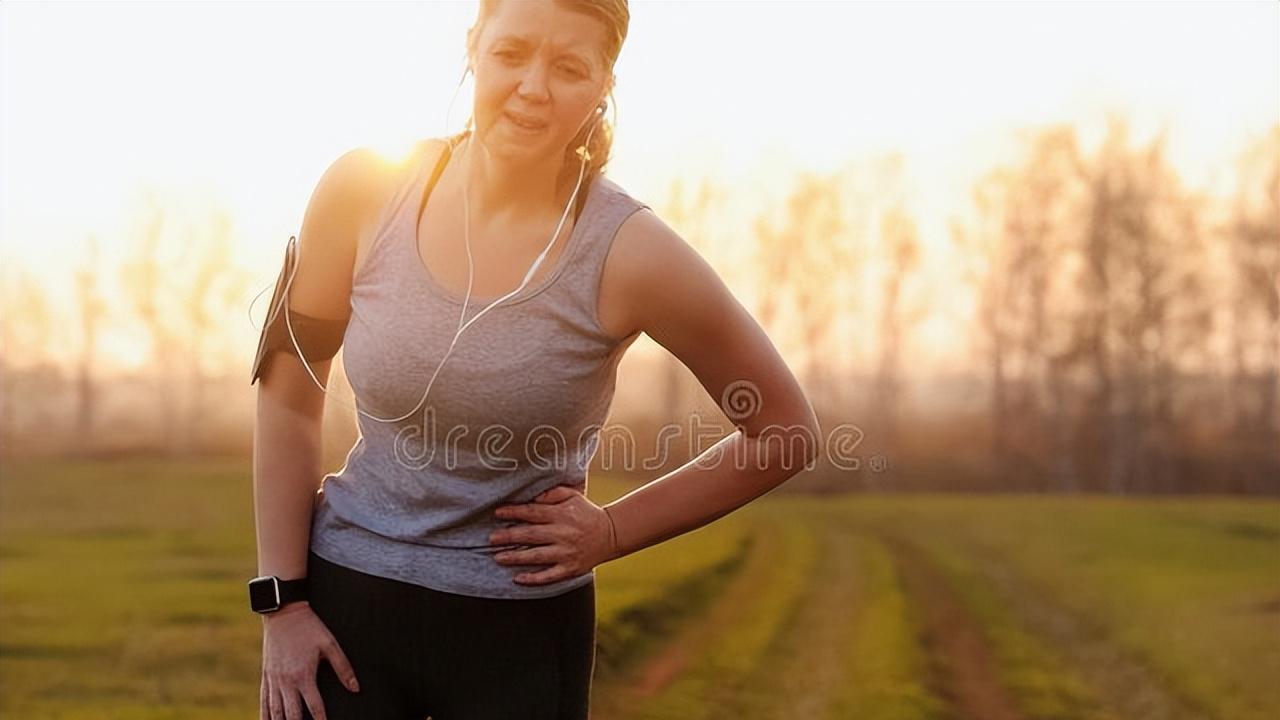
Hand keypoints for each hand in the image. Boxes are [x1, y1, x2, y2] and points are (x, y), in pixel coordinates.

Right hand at [260, 602, 359, 719]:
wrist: (283, 613)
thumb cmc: (310, 627)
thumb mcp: (330, 644)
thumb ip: (343, 667)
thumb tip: (355, 688)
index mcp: (304, 675)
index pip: (315, 707)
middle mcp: (286, 681)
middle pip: (291, 714)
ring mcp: (274, 679)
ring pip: (275, 711)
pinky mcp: (266, 675)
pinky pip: (264, 700)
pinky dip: (265, 714)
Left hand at [489, 484, 618, 585]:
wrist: (611, 534)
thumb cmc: (586, 512)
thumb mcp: (572, 495)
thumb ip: (552, 494)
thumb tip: (532, 496)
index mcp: (562, 514)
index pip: (533, 512)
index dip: (514, 512)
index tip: (497, 513)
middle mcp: (563, 533)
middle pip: (531, 535)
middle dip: (509, 536)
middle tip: (491, 539)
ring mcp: (566, 552)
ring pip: (537, 556)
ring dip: (516, 557)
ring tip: (498, 558)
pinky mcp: (570, 568)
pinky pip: (549, 575)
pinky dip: (534, 578)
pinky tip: (518, 579)